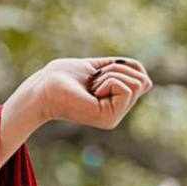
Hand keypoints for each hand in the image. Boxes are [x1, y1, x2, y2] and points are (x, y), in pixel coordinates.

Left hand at [38, 56, 152, 128]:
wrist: (41, 88)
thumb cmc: (61, 77)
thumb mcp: (97, 68)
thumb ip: (118, 71)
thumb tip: (145, 77)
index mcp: (113, 103)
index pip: (142, 79)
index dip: (124, 66)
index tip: (98, 73)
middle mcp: (116, 113)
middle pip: (143, 81)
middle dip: (117, 69)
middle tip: (93, 80)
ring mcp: (114, 118)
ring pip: (137, 83)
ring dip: (112, 74)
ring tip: (91, 85)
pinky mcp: (109, 118)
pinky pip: (125, 88)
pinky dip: (109, 81)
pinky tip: (91, 91)